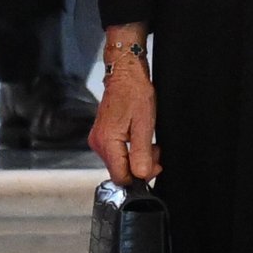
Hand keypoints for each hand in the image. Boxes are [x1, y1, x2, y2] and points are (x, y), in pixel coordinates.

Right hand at [89, 60, 160, 185]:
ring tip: (148, 143)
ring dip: (137, 158)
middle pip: (120, 172)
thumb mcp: (144, 124)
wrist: (125, 75)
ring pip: (120, 163)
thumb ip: (142, 152)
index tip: (154, 164)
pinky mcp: (102, 137)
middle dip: (140, 166)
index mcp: (107, 142)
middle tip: (154, 151)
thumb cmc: (134, 93)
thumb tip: (141, 175)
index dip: (139, 176)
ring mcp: (99, 140)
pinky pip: (117, 154)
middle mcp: (98, 143)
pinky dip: (131, 151)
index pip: (121, 177)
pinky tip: (139, 140)